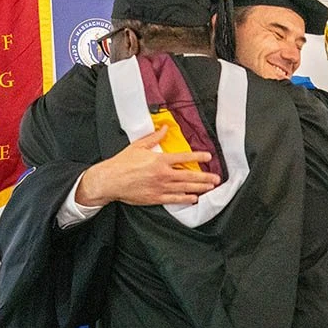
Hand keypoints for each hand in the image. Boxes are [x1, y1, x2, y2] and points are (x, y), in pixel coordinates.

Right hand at [76, 127, 220, 205]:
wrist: (110, 181)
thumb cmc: (122, 163)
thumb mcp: (138, 146)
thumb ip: (154, 138)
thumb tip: (165, 128)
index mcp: (159, 160)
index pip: (183, 158)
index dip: (197, 157)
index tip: (208, 157)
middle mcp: (162, 174)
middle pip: (188, 176)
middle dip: (204, 177)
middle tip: (216, 178)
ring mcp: (160, 187)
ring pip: (184, 188)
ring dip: (199, 188)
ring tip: (210, 187)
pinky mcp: (155, 198)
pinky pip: (174, 199)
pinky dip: (186, 199)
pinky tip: (194, 198)